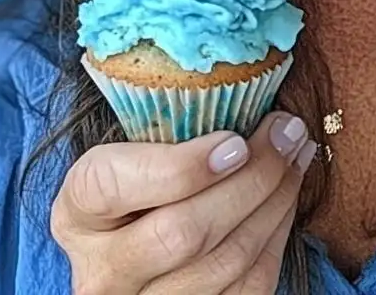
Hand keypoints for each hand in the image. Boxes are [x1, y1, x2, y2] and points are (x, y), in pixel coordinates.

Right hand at [51, 111, 316, 294]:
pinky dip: (278, 234)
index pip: (110, 186)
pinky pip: (247, 285)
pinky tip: (287, 195)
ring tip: (297, 154)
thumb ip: (173, 127)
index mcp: (78, 213)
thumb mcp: (137, 150)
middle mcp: (99, 274)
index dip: (179, 168)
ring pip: (223, 262)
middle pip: (181, 233)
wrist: (143, 254)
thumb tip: (255, 98)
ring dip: (275, 201)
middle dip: (251, 178)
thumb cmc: (146, 180)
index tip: (235, 141)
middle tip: (287, 132)